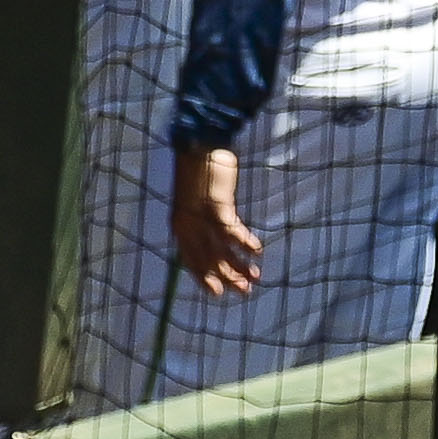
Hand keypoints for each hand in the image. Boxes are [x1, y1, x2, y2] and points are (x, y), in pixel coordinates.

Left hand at [171, 147, 261, 295]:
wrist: (199, 146)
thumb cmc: (200, 169)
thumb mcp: (201, 197)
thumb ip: (207, 216)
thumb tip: (218, 231)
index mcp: (180, 227)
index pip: (192, 261)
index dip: (204, 278)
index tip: (218, 293)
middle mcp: (189, 226)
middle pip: (209, 260)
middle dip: (227, 277)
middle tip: (244, 292)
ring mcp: (202, 217)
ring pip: (222, 250)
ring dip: (239, 266)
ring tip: (254, 280)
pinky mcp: (218, 206)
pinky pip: (233, 230)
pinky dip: (245, 241)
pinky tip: (257, 250)